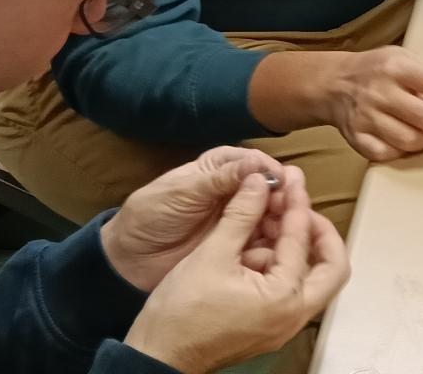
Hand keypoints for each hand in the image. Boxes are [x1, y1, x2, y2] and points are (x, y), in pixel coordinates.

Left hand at [100, 146, 283, 291]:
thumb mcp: (181, 192)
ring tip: (291, 232)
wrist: (129, 259)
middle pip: (267, 190)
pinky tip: (281, 252)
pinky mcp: (236, 248)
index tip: (283, 182)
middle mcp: (233, 192)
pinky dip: (272, 246)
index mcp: (218, 169)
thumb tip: (258, 164)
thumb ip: (218, 179)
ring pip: (269, 216)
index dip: (269, 171)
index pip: (253, 163)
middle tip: (294, 209)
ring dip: (282, 222)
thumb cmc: (150, 215)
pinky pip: (261, 243)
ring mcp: (237, 221)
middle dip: (281, 197)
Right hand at [123, 167, 349, 373]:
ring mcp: (283, 325)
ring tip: (268, 219)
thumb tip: (258, 180)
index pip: (301, 240)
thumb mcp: (213, 253)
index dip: (297, 203)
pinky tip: (254, 245)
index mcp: (285, 298)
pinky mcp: (269, 327)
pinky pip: (289, 291)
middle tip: (299, 207)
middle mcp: (293, 316)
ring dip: (295, 247)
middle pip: (330, 268)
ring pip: (311, 279)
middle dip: (318, 233)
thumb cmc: (182, 312)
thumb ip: (241, 214)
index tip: (292, 179)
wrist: (159, 355)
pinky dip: (279, 265)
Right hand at [322, 46, 422, 160]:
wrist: (332, 83)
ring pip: (414, 141)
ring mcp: (369, 118)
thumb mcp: (407, 57)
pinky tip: (405, 136)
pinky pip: (392, 154)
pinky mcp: (358, 139)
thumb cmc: (377, 70)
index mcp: (399, 68)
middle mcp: (383, 92)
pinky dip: (405, 150)